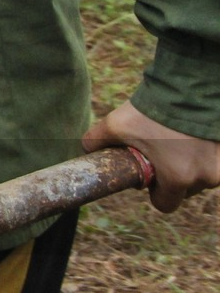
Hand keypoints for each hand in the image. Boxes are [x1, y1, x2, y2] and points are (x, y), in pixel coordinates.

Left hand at [81, 99, 219, 212]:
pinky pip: (215, 161)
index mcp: (178, 179)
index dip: (154, 192)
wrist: (188, 86)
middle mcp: (206, 177)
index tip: (149, 175)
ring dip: (191, 163)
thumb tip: (86, 150)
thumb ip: (95, 141)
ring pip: (202, 175)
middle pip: (185, 190)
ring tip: (176, 140)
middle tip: (162, 152)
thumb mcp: (115, 125)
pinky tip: (192, 135)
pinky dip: (204, 152)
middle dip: (173, 176)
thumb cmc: (151, 110)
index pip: (165, 205)